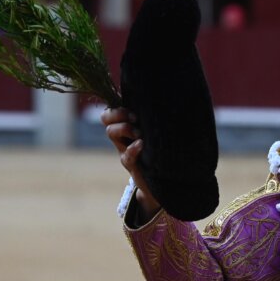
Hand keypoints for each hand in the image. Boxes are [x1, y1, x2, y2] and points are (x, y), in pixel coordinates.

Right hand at [102, 106, 159, 220]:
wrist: (164, 180)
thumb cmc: (163, 151)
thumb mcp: (159, 133)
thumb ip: (157, 120)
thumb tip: (172, 100)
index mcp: (128, 125)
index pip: (112, 110)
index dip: (117, 107)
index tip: (134, 109)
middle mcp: (123, 136)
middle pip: (107, 118)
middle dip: (119, 114)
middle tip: (135, 118)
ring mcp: (125, 150)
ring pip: (111, 132)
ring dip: (124, 128)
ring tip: (140, 134)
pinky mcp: (132, 164)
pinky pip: (126, 156)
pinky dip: (132, 149)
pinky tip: (141, 145)